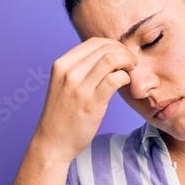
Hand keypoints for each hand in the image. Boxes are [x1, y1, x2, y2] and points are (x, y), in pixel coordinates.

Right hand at [34, 37, 137, 162]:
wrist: (52, 142)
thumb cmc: (62, 115)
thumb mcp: (64, 85)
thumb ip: (81, 70)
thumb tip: (108, 57)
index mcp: (61, 65)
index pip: (94, 42)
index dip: (113, 45)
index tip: (122, 54)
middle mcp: (69, 72)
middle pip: (105, 48)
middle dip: (124, 52)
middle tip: (132, 63)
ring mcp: (79, 87)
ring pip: (111, 60)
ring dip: (127, 62)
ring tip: (132, 71)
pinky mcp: (91, 103)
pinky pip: (115, 79)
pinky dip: (125, 77)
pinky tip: (125, 83)